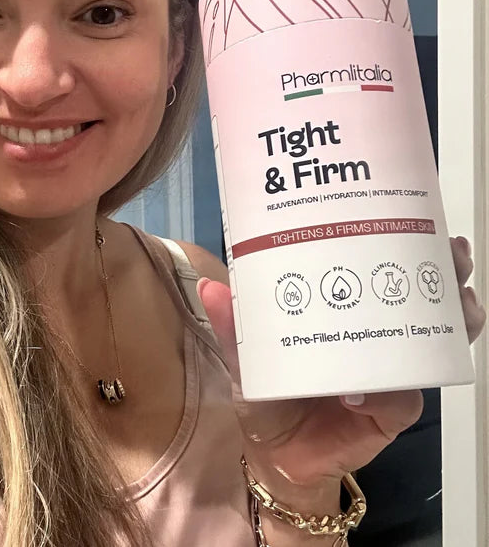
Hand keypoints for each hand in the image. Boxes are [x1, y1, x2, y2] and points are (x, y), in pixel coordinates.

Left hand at [198, 236, 485, 498]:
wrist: (277, 455)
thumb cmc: (266, 395)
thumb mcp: (246, 359)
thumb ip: (234, 328)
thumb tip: (212, 288)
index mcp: (339, 311)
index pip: (374, 270)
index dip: (399, 244)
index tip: (412, 217)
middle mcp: (370, 335)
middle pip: (417, 296)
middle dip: (441, 269)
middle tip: (450, 250)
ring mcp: (386, 373)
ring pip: (428, 341)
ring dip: (449, 318)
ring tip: (459, 301)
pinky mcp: (390, 412)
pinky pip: (403, 398)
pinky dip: (393, 390)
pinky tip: (370, 387)